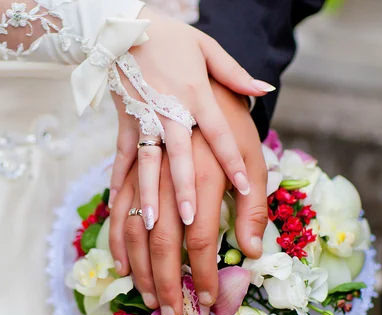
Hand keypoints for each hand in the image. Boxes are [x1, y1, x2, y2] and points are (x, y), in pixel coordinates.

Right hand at [109, 6, 274, 232]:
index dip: (230, 159)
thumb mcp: (206, 48)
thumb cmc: (170, 38)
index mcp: (194, 93)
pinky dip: (118, 178)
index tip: (245, 185)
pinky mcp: (124, 121)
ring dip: (148, 192)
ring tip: (150, 221)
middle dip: (184, 188)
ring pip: (147, 160)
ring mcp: (143, 117)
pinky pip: (121, 154)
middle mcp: (168, 109)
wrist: (124, 27)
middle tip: (191, 219)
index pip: (216, 132)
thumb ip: (234, 73)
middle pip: (179, 154)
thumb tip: (264, 89)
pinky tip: (118, 202)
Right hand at [109, 81, 267, 314]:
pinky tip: (121, 264)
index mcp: (207, 172)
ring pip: (133, 228)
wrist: (191, 68)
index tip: (211, 303)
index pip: (202, 238)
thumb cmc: (230, 116)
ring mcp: (144, 169)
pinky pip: (116, 207)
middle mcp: (170, 175)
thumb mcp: (255, 155)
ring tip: (148, 297)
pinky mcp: (128, 165)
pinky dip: (116, 239)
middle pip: (163, 241)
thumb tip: (254, 252)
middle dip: (168, 284)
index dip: (205, 275)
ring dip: (140, 269)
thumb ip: (255, 206)